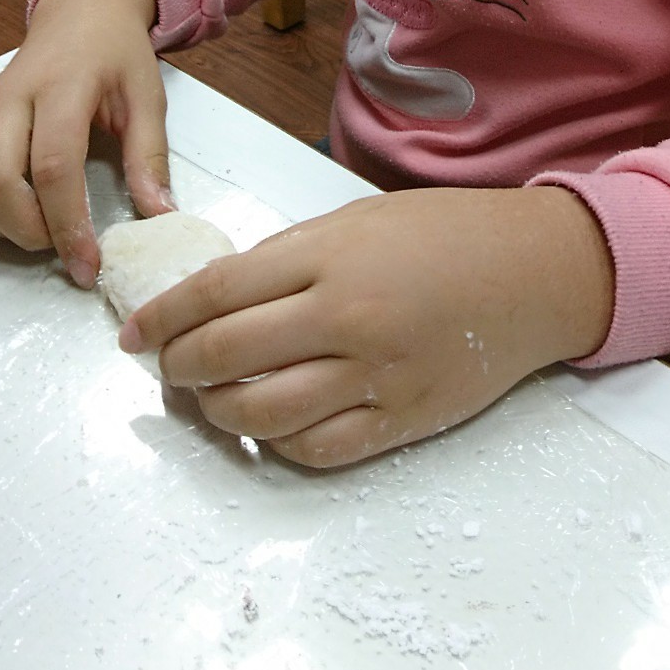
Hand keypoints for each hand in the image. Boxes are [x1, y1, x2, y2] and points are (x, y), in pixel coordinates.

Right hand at [0, 0, 171, 285]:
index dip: (68, 225)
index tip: (89, 265)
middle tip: (67, 247)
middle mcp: (11, 99)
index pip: (53, 166)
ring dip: (0, 226)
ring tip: (44, 228)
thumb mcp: (148, 97)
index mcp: (62, 87)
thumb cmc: (117, 54)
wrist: (81, 11)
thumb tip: (159, 217)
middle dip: (28, 232)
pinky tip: (18, 211)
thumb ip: (150, 157)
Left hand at [123, 184, 615, 467]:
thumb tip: (215, 299)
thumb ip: (287, 259)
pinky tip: (268, 426)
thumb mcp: (356, 219)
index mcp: (329, 256)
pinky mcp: (403, 419)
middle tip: (166, 368)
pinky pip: (318, 450)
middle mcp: (346, 317)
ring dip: (218, 412)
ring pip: (262, 414)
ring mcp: (376, 374)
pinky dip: (278, 444)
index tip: (135, 334)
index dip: (163, 317)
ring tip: (211, 400)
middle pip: (226, 356)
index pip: (216, 292)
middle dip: (178, 368)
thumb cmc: (444, 234)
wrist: (534, 272)